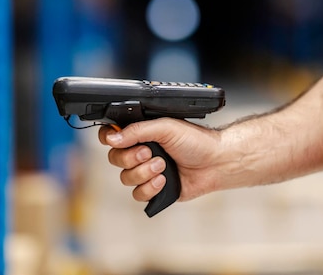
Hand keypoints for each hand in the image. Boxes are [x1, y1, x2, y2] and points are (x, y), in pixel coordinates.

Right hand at [98, 118, 223, 202]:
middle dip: (131, 158)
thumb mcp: (165, 127)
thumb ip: (137, 131)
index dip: (107, 138)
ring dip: (144, 172)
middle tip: (150, 152)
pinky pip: (137, 194)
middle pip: (115, 158)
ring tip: (163, 166)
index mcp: (141, 134)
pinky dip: (150, 187)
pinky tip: (164, 180)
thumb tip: (112, 137)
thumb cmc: (195, 141)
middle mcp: (140, 152)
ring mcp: (145, 172)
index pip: (111, 135)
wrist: (215, 162)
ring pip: (125, 178)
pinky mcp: (154, 190)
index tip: (114, 140)